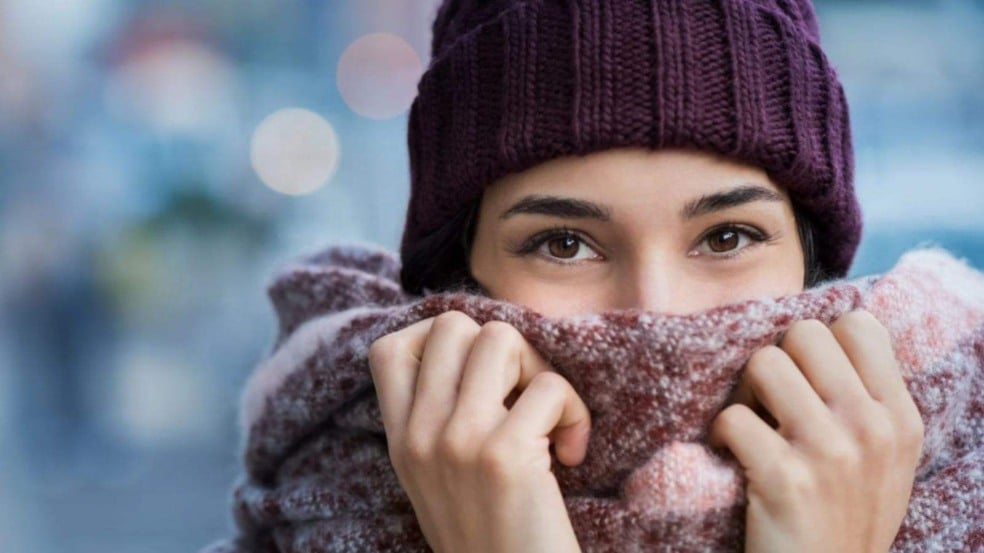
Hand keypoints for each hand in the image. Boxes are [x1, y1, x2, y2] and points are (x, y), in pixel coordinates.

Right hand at [368, 310, 589, 552]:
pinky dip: (575, 413)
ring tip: (550, 419)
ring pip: (501, 338)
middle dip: (503, 348)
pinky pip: (549, 387)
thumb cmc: (492, 537)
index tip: (480, 377)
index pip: (390, 349)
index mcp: (400, 440)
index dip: (440, 341)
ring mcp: (457, 441)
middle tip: (523, 396)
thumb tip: (481, 347)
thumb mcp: (439, 480)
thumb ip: (439, 421)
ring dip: (540, 370)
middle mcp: (419, 435)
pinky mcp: (503, 455)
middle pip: (454, 326)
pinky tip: (573, 454)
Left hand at [709, 310, 923, 552]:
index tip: (807, 377)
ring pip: (763, 363)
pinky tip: (733, 456)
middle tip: (770, 400)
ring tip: (752, 426)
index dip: (821, 343)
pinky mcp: (784, 477)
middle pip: (804, 334)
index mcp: (899, 417)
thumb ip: (866, 400)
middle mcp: (871, 427)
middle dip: (777, 361)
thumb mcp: (884, 458)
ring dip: (745, 393)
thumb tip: (816, 338)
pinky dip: (721, 434)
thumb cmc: (845, 516)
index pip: (859, 325)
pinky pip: (733, 416)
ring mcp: (829, 451)